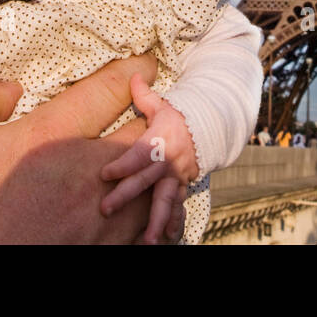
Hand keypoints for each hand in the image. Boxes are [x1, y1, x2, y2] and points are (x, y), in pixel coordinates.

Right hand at [0, 55, 187, 243]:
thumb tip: (13, 87)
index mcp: (50, 136)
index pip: (109, 89)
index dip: (132, 72)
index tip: (144, 66)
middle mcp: (85, 170)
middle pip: (144, 128)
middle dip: (153, 114)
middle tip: (158, 107)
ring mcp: (102, 212)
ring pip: (155, 173)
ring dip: (158, 157)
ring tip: (161, 147)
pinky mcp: (108, 246)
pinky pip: (151, 217)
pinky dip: (159, 202)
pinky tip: (154, 196)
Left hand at [98, 73, 200, 244]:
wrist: (211, 128)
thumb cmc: (178, 116)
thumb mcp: (163, 105)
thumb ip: (144, 95)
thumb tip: (133, 76)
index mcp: (160, 140)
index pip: (139, 154)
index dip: (122, 164)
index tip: (104, 174)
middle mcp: (168, 161)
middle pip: (145, 180)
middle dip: (126, 194)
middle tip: (106, 208)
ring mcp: (177, 177)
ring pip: (165, 200)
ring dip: (155, 220)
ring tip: (146, 240)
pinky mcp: (183, 186)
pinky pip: (178, 207)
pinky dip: (174, 223)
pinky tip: (166, 238)